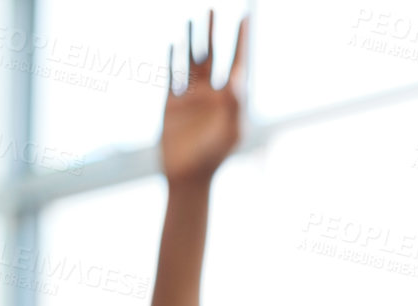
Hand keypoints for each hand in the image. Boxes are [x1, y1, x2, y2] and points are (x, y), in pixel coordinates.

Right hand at [161, 11, 247, 186]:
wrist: (188, 176)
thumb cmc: (213, 158)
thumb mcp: (229, 132)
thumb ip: (235, 106)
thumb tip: (237, 80)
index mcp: (231, 100)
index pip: (237, 62)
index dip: (241, 40)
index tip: (245, 17)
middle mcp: (212, 94)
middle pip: (214, 55)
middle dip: (215, 32)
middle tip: (216, 8)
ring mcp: (191, 97)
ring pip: (192, 60)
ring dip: (193, 39)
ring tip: (193, 18)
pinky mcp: (172, 103)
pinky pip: (172, 74)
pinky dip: (173, 59)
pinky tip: (173, 44)